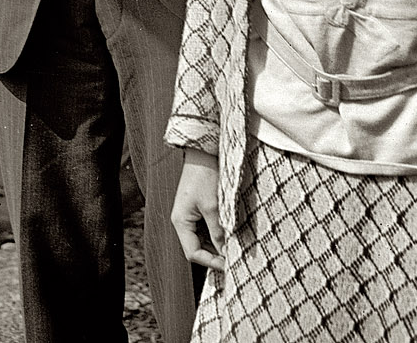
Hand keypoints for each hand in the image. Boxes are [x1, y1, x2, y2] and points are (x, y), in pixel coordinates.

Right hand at [170, 150, 224, 270]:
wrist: (204, 150)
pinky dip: (218, 232)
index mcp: (180, 222)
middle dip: (215, 254)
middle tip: (235, 259)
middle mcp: (183, 220)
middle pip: (198, 247)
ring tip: (236, 248)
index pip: (193, 253)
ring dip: (218, 244)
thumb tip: (225, 252)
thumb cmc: (205, 175)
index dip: (211, 262)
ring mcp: (191, 214)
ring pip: (204, 238)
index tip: (230, 266)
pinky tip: (231, 234)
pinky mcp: (199, 207)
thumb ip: (218, 231)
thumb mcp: (213, 206)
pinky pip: (207, 227)